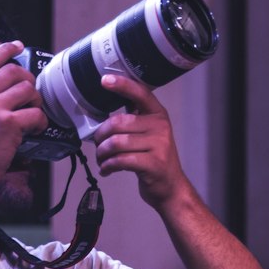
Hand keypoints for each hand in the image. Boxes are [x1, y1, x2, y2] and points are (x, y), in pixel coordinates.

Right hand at [0, 40, 48, 180]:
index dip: (6, 49)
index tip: (18, 46)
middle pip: (13, 71)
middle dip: (27, 79)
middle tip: (30, 92)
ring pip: (27, 89)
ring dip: (35, 100)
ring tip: (33, 112)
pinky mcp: (9, 124)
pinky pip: (35, 114)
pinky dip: (41, 121)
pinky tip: (37, 128)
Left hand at [90, 75, 186, 210]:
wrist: (171, 188)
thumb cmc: (154, 160)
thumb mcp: (149, 135)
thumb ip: (134, 120)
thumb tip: (107, 111)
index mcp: (158, 115)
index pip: (140, 93)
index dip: (122, 85)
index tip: (105, 80)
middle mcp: (160, 127)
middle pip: (118, 123)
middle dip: (100, 136)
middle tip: (97, 146)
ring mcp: (159, 145)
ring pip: (117, 143)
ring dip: (102, 154)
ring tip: (101, 160)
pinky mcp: (153, 164)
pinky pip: (121, 160)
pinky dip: (108, 166)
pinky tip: (106, 170)